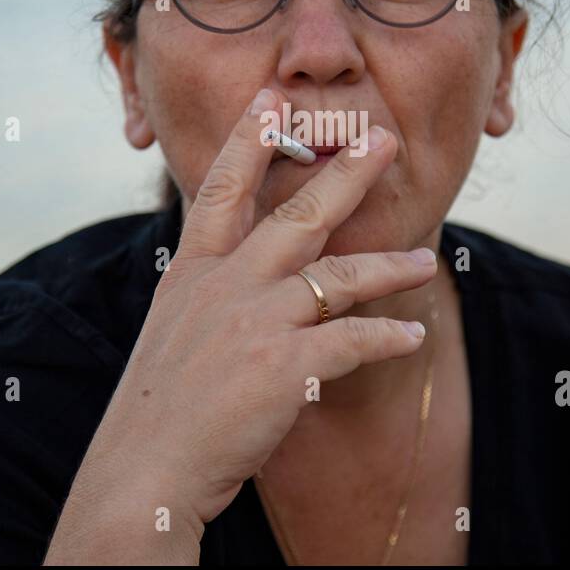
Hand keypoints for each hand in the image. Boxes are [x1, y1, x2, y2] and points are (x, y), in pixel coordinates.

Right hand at [96, 86, 436, 530]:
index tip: (270, 100)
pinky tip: (413, 335)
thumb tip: (241, 286)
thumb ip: (208, 299)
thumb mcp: (170, 334)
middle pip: (295, 215)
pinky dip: (388, 338)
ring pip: (337, 276)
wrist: (143, 469)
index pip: (221, 189)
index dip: (248, 140)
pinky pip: (353, 341)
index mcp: (192, 273)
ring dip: (388, 266)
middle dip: (345, 174)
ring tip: (426, 259)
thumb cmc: (156, 410)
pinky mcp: (285, 365)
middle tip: (382, 139)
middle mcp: (224, 285)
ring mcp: (256, 321)